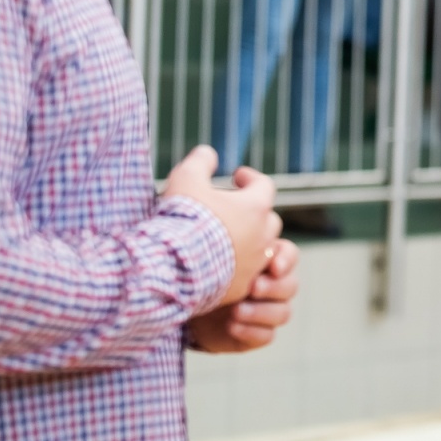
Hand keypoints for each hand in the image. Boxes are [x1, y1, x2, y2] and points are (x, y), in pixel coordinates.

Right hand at [163, 146, 280, 307]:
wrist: (172, 269)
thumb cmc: (181, 220)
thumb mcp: (185, 180)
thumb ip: (199, 162)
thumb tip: (207, 153)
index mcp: (255, 208)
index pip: (264, 186)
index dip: (251, 178)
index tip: (238, 176)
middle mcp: (262, 237)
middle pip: (268, 219)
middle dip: (252, 212)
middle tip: (231, 209)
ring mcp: (254, 265)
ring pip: (262, 249)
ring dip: (248, 241)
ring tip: (226, 238)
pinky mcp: (241, 288)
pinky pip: (248, 274)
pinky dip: (238, 266)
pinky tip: (217, 263)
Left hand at [187, 239, 298, 352]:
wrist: (178, 305)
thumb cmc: (197, 272)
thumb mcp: (211, 253)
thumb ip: (230, 240)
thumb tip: (242, 216)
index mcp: (265, 261)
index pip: (289, 255)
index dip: (286, 261)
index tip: (273, 266)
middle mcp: (272, 286)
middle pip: (291, 286)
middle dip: (274, 287)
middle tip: (253, 287)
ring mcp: (266, 311)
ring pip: (283, 313)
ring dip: (261, 312)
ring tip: (236, 311)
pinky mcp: (257, 334)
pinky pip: (267, 335)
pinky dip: (251, 331)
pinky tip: (232, 326)